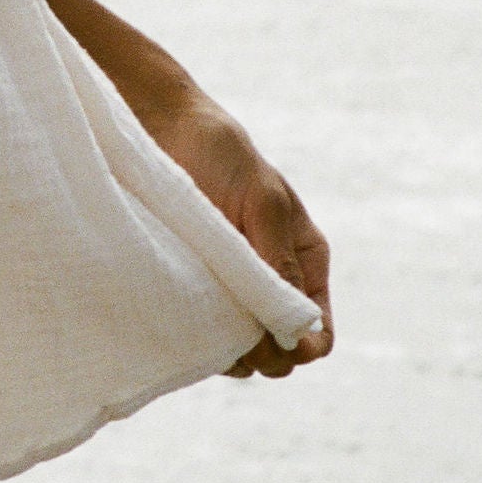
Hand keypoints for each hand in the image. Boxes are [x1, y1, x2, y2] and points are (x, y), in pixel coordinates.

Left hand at [142, 87, 334, 379]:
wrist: (161, 127)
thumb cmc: (221, 154)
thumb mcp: (262, 201)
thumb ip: (279, 260)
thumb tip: (299, 327)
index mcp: (303, 263)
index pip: (319, 333)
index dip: (301, 348)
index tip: (271, 338)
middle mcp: (271, 284)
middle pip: (282, 354)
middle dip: (264, 355)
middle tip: (233, 335)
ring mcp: (232, 291)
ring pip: (243, 355)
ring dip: (228, 352)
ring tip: (204, 324)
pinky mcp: (194, 290)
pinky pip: (206, 339)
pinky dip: (200, 341)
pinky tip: (186, 321)